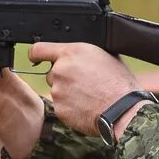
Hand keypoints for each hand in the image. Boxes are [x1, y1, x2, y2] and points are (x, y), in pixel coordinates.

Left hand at [27, 42, 141, 136]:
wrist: (123, 110)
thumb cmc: (119, 82)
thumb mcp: (105, 55)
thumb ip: (83, 53)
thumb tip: (77, 54)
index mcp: (72, 52)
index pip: (39, 49)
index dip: (36, 54)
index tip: (35, 57)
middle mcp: (61, 70)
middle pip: (52, 73)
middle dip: (63, 78)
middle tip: (84, 84)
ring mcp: (58, 91)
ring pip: (57, 91)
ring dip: (68, 94)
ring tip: (89, 96)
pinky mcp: (60, 109)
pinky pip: (61, 107)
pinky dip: (71, 108)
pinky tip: (87, 107)